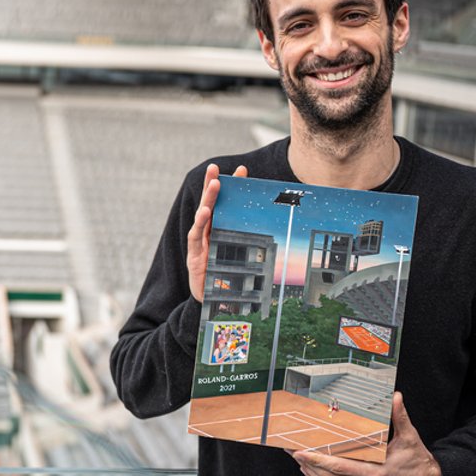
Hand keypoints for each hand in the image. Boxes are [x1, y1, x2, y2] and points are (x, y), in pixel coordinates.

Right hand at [186, 163, 247, 302]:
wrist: (215, 308)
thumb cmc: (230, 283)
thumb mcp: (244, 262)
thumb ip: (254, 248)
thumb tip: (280, 234)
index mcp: (218, 233)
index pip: (224, 206)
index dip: (231, 188)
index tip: (241, 171)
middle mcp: (207, 235)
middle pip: (209, 205)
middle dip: (212, 185)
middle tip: (216, 167)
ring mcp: (199, 245)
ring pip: (202, 217)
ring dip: (208, 198)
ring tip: (214, 183)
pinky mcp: (194, 257)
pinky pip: (196, 236)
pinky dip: (200, 223)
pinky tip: (205, 211)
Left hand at [291, 393, 441, 475]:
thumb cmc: (417, 461)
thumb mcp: (410, 437)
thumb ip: (400, 417)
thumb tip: (396, 397)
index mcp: (376, 472)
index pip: (339, 467)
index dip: (317, 460)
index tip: (301, 452)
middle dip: (307, 464)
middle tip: (292, 450)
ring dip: (310, 474)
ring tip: (298, 460)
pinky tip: (311, 473)